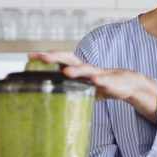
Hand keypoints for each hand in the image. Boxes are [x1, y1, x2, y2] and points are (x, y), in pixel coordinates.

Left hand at [29, 51, 156, 122]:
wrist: (127, 84)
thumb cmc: (101, 84)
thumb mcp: (82, 86)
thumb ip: (68, 88)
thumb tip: (48, 99)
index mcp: (77, 68)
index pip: (59, 59)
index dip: (45, 57)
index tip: (29, 56)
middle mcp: (86, 68)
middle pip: (69, 58)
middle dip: (56, 57)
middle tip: (43, 58)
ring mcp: (98, 74)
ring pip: (86, 69)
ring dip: (76, 70)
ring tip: (66, 72)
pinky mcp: (110, 82)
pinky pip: (104, 80)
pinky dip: (100, 80)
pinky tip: (95, 82)